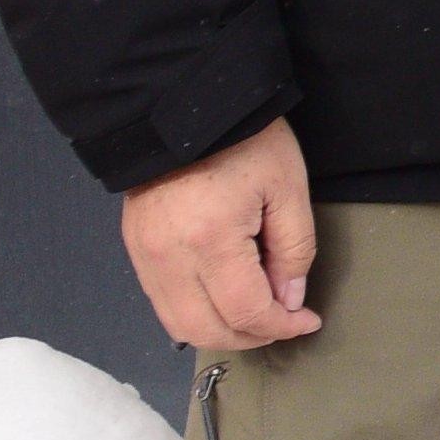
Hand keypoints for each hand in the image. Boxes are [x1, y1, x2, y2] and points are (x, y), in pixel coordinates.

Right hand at [125, 117, 318, 355]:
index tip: (305, 321)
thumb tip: (289, 299)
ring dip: (221, 331)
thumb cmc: (242, 138)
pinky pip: (162, 301)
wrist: (182, 102)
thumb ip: (294, 250)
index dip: (281, 326)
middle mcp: (168, 255)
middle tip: (282, 323)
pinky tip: (223, 296)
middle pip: (206, 330)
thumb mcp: (287, 188)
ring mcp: (144, 254)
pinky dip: (195, 311)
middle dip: (251, 337)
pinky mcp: (134, 248)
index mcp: (209, 237)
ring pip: (178, 324)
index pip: (246, 311)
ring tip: (255, 314)